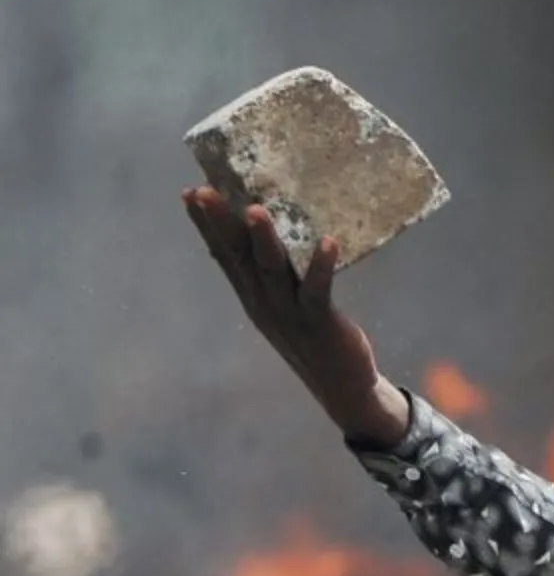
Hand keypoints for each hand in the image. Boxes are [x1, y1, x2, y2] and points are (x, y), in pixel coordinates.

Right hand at [182, 187, 410, 447]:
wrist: (341, 385)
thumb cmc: (313, 334)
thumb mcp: (282, 301)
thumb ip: (269, 272)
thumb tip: (257, 234)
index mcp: (252, 295)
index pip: (224, 254)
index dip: (206, 225)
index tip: (190, 191)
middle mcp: (263, 302)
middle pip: (238, 258)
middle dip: (220, 224)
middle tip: (204, 191)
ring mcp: (288, 313)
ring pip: (271, 271)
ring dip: (263, 240)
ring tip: (256, 210)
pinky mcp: (320, 322)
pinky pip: (317, 292)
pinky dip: (320, 268)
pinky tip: (328, 242)